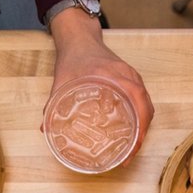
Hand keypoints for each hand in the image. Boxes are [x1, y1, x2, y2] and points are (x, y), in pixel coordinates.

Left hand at [49, 9, 152, 164]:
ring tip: (131, 147)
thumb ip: (53, 104)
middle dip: (141, 135)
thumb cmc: (73, 58)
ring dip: (142, 127)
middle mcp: (128, 77)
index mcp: (115, 76)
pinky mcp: (131, 79)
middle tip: (129, 155)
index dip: (138, 130)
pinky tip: (131, 130)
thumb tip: (45, 129)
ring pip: (146, 106)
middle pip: (146, 110)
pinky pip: (142, 100)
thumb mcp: (62, 81)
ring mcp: (132, 77)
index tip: (131, 149)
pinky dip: (140, 117)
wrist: (80, 37)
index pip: (138, 105)